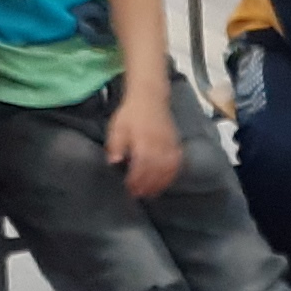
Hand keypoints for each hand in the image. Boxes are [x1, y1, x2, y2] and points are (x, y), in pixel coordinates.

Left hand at [105, 85, 181, 200]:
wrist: (150, 96)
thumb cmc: (131, 113)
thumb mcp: (117, 127)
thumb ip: (115, 145)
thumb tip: (113, 161)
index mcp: (143, 139)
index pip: (141, 165)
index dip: (136, 180)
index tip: (129, 188)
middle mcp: (158, 143)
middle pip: (156, 170)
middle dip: (147, 185)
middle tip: (139, 194)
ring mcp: (169, 143)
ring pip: (168, 168)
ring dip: (160, 183)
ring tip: (151, 192)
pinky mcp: (175, 143)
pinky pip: (177, 162)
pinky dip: (172, 174)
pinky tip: (165, 181)